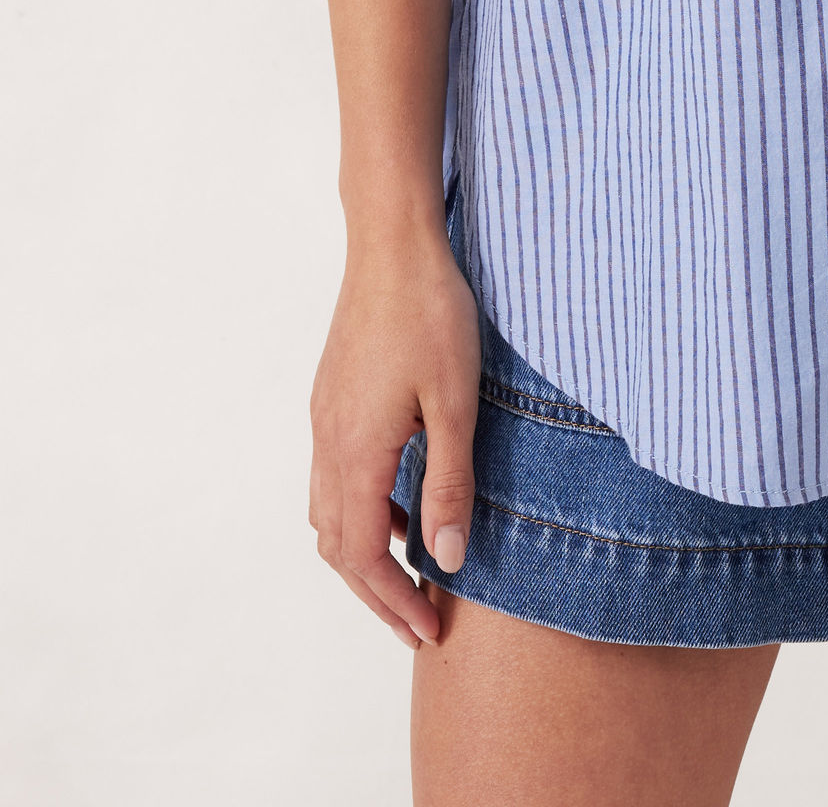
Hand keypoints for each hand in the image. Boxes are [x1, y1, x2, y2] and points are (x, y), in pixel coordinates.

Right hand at [308, 220, 479, 646]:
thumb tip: (446, 560)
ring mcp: (324, 420)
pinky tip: (400, 503)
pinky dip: (360, 511)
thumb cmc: (431, 315)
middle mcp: (328, 445)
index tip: (429, 630)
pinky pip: (334, 478)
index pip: (363, 557)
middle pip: (338, 548)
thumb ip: (449, 483)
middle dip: (377, 594)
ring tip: (410, 572)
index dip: (395, 602)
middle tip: (419, 623)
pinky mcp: (331, 399)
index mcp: (355, 453)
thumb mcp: (454, 404)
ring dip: (363, 555)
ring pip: (329, 515)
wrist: (393, 244)